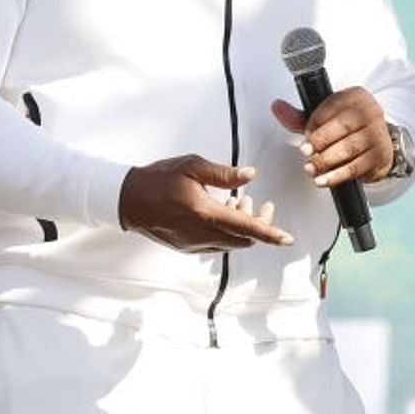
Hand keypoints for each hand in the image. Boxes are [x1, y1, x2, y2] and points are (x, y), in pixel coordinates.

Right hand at [119, 155, 293, 252]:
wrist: (126, 199)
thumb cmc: (158, 179)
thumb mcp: (192, 166)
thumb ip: (223, 174)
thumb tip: (250, 176)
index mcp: (205, 214)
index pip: (246, 228)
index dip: (270, 234)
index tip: (287, 239)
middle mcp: (201, 234)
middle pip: (243, 239)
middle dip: (258, 225)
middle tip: (260, 204)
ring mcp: (193, 243)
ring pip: (230, 243)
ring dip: (241, 227)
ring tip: (236, 201)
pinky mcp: (186, 247)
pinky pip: (216, 244)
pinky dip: (226, 232)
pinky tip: (220, 212)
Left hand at [272, 88, 392, 188]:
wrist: (377, 140)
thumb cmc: (347, 127)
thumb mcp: (325, 117)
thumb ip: (299, 116)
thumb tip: (277, 107)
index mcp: (356, 96)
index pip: (333, 107)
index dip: (314, 122)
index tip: (305, 134)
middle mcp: (371, 112)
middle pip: (342, 127)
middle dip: (320, 142)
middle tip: (305, 151)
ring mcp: (378, 135)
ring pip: (348, 149)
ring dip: (326, 161)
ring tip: (311, 168)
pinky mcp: (380, 157)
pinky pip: (355, 168)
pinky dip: (336, 176)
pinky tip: (323, 179)